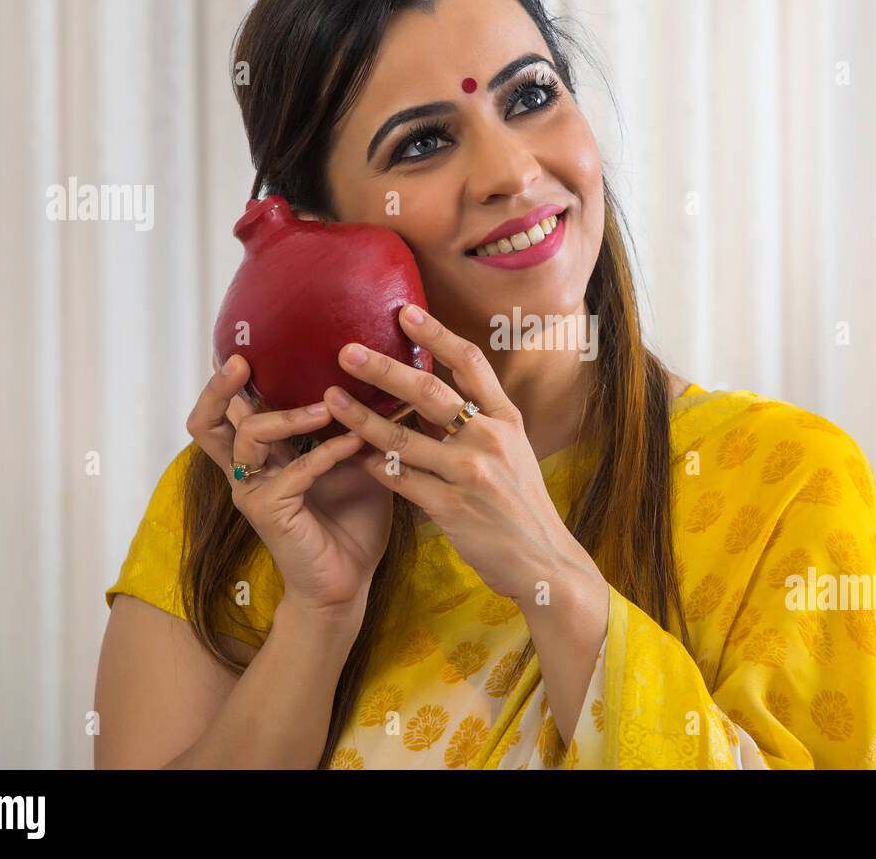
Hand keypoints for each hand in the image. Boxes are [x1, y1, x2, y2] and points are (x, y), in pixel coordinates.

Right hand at [186, 353, 394, 621]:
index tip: (244, 345)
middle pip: (207, 421)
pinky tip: (354, 445)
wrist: (348, 582)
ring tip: (326, 406)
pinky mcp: (269, 512)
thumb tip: (379, 378)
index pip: (226, 410)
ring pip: (249, 435)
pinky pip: (294, 471)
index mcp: (261, 455)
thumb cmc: (351, 520)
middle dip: (220, 387)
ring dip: (289, 415)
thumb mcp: (353, 461)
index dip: (226, 380)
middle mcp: (248, 470)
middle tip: (243, 361)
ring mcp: (254, 491)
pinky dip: (326, 452)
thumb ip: (351, 424)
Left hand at [323, 304, 580, 602]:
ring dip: (361, 418)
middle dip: (384, 368)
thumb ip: (476, 425)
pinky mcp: (451, 507)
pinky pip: (401, 479)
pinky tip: (347, 454)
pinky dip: (372, 465)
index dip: (437, 334)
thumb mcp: (512, 454)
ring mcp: (470, 473)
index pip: (471, 363)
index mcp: (507, 420)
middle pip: (430, 391)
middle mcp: (490, 439)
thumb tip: (427, 397)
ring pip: (403, 437)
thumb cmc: (521, 507)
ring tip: (331, 400)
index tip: (404, 312)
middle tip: (346, 350)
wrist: (544, 562)